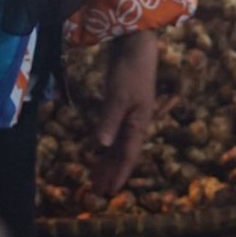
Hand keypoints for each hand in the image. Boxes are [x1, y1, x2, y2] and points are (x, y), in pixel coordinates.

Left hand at [93, 31, 159, 196]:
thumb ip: (110, 120)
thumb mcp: (119, 96)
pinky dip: (105, 143)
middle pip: (122, 153)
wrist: (136, 44)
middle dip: (111, 172)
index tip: (110, 192)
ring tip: (96, 176)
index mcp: (139, 123)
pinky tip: (97, 149)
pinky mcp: (121, 104)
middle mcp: (135, 122)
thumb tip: (101, 145)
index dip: (119, 174)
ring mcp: (129, 113)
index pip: (128, 155)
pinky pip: (113, 131)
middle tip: (98, 191)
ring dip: (107, 160)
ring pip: (117, 144)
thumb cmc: (130, 70)